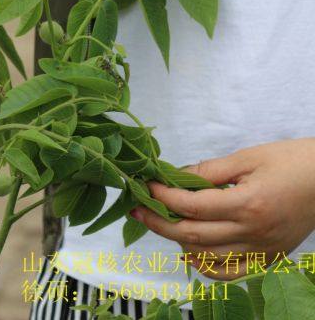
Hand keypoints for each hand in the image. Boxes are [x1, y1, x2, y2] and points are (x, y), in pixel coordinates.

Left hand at [131, 138, 314, 280]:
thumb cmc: (292, 161)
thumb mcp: (249, 157)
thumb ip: (209, 171)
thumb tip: (175, 177)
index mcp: (248, 204)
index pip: (191, 206)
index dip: (162, 197)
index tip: (146, 186)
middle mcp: (253, 233)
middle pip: (192, 235)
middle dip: (158, 222)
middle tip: (137, 210)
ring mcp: (261, 251)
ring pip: (206, 258)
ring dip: (178, 242)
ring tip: (162, 223)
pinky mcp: (268, 259)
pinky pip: (229, 273)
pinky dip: (205, 265)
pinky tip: (190, 249)